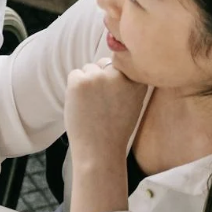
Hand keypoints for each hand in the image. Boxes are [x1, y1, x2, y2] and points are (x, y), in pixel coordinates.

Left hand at [63, 60, 148, 174]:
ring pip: (89, 68)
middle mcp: (119, 75)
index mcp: (137, 80)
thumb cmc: (115, 129)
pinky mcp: (80, 81)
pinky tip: (81, 104)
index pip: (123, 64)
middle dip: (100, 77)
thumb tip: (118, 62)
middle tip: (100, 102)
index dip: (115, 77)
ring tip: (92, 105)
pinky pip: (75, 74)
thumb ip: (130, 83)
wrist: (100, 149)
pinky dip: (74, 87)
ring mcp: (99, 77)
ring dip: (87, 82)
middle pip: (104, 63)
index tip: (112, 92)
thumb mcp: (134, 103)